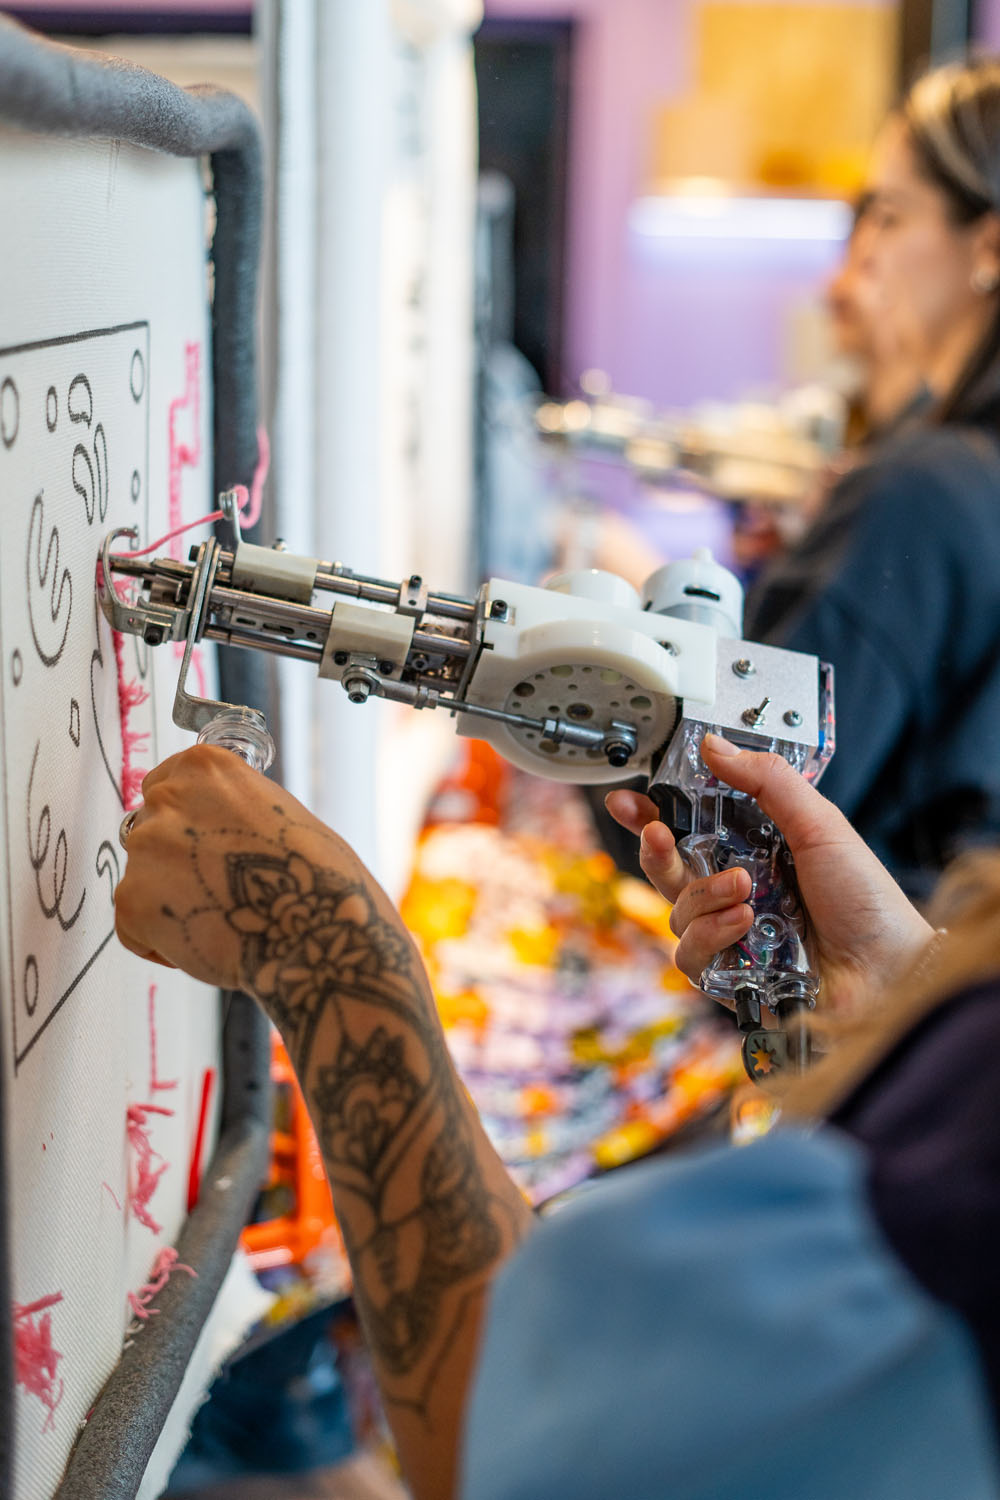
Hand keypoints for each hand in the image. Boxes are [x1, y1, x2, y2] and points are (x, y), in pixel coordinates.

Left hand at [114, 744, 378, 995]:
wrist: (315, 929)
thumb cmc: (315, 874)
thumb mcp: (277, 811)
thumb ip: (231, 809)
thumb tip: (212, 829)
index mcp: (204, 767)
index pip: (166, 784)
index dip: (185, 820)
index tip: (202, 844)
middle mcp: (167, 799)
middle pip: (149, 829)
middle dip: (174, 860)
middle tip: (215, 890)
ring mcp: (144, 850)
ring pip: (142, 879)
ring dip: (169, 900)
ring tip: (220, 921)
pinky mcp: (132, 902)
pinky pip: (133, 925)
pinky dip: (160, 941)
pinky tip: (206, 943)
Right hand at [606, 734, 932, 1013]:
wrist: (889, 969)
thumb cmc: (867, 902)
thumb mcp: (819, 825)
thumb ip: (766, 781)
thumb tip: (714, 747)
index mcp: (754, 853)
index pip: (690, 830)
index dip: (652, 816)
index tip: (629, 801)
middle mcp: (737, 893)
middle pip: (668, 870)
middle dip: (654, 848)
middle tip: (657, 832)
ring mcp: (731, 936)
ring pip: (676, 912)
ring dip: (704, 895)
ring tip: (744, 889)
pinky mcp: (728, 976)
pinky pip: (689, 954)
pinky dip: (711, 933)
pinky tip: (745, 923)